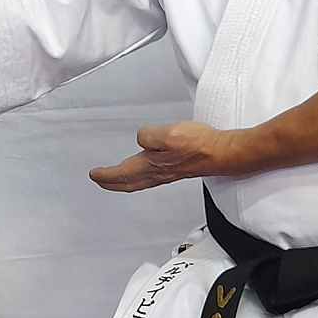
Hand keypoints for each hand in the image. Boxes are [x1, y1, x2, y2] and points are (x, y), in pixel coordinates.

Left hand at [89, 121, 241, 191]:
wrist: (222, 153)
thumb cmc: (199, 145)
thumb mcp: (168, 135)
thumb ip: (148, 137)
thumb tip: (140, 140)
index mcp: (151, 165)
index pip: (122, 173)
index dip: (106, 175)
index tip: (94, 175)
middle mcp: (157, 172)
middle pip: (128, 183)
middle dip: (112, 183)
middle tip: (100, 180)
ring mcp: (167, 173)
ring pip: (138, 182)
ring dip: (123, 182)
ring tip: (115, 179)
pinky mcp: (177, 169)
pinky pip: (149, 178)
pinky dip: (138, 178)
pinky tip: (143, 172)